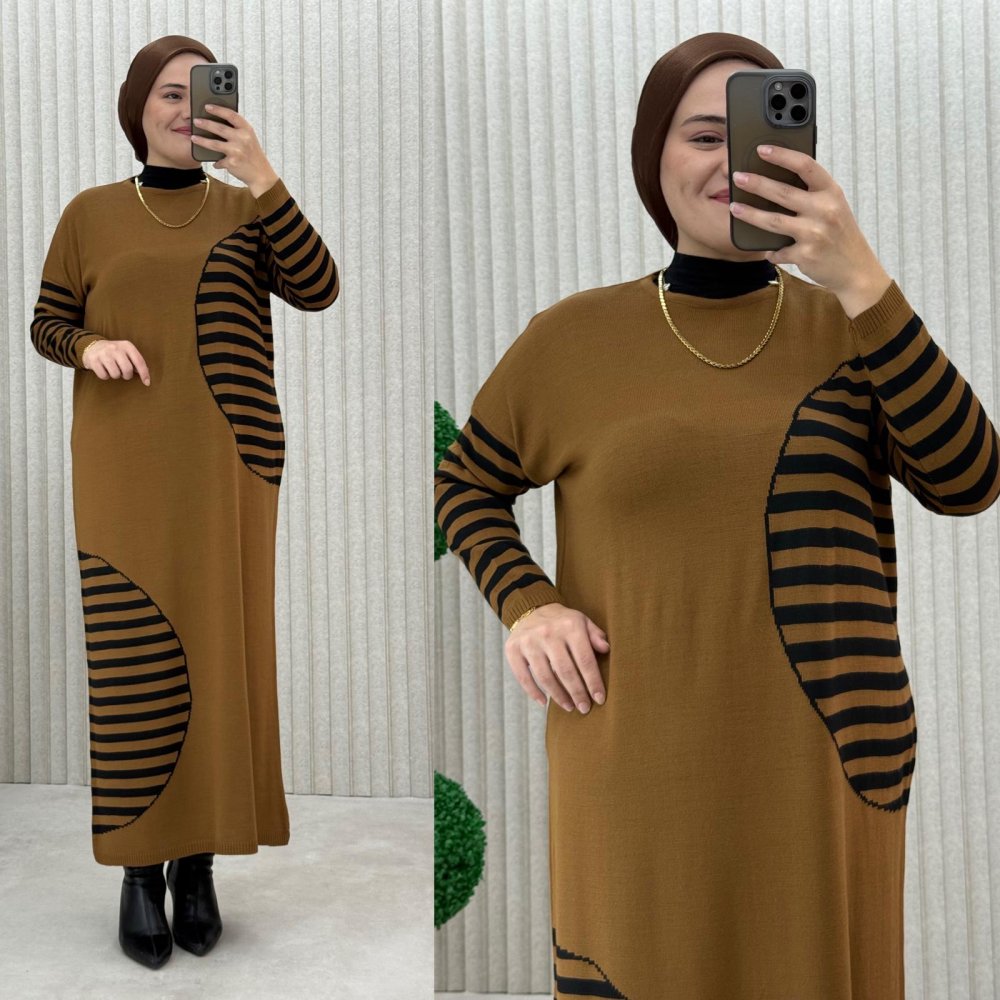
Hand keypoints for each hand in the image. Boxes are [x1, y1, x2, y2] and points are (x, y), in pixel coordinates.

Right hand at [82, 340, 149, 384]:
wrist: (92, 346)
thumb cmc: (114, 353)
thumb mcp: (126, 353)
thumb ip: (136, 362)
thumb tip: (146, 376)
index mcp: (127, 346)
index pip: (139, 361)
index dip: (144, 374)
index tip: (147, 383)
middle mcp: (115, 348)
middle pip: (127, 370)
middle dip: (127, 375)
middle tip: (123, 373)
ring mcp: (104, 353)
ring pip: (115, 374)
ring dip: (115, 376)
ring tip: (112, 369)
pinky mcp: (94, 360)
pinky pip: (104, 376)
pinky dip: (105, 376)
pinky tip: (104, 369)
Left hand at [190, 104, 277, 195]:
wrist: (261, 174)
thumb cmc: (253, 155)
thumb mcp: (249, 138)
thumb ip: (237, 130)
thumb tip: (216, 121)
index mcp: (247, 129)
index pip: (231, 115)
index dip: (218, 109)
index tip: (207, 106)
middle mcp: (242, 138)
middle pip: (219, 128)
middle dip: (205, 124)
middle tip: (196, 121)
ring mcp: (237, 151)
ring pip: (214, 143)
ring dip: (202, 140)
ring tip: (194, 137)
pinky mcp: (232, 162)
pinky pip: (219, 161)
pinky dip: (217, 162)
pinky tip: (215, 162)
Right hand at [504, 603, 608, 712]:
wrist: (531, 609)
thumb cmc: (562, 621)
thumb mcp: (582, 621)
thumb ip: (595, 635)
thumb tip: (606, 649)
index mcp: (570, 626)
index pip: (584, 659)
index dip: (593, 682)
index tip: (599, 699)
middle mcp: (548, 633)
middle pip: (565, 671)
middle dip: (577, 693)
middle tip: (584, 708)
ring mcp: (529, 642)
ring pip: (545, 677)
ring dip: (558, 696)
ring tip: (569, 706)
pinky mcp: (513, 649)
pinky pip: (523, 677)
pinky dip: (533, 692)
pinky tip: (544, 702)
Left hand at [729, 144, 888, 299]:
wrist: (856, 269)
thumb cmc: (839, 234)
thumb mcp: (833, 206)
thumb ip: (812, 194)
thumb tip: (775, 182)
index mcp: (831, 192)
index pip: (805, 166)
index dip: (782, 155)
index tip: (761, 149)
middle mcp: (825, 209)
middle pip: (783, 192)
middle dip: (756, 183)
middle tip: (737, 177)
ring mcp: (815, 233)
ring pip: (774, 221)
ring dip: (750, 214)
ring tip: (734, 207)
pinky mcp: (806, 255)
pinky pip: (778, 251)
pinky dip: (771, 251)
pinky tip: (767, 251)